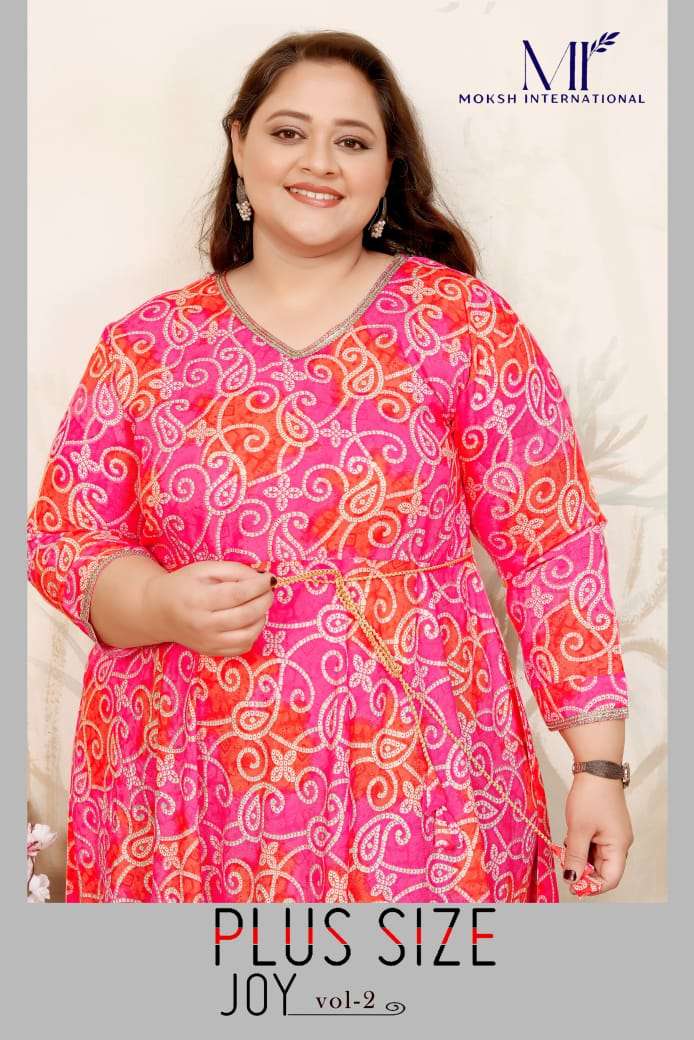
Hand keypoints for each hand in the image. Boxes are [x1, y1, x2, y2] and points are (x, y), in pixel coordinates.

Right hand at [144, 561, 275, 656]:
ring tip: (259, 604)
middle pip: (245, 615)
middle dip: (264, 601)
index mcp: (197, 600)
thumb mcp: (204, 569)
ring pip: (248, 635)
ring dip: (262, 618)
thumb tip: (262, 579)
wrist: (158, 611)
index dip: (259, 586)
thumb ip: (234, 570)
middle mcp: (202, 625)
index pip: (237, 594)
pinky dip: (253, 633)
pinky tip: (249, 620)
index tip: (270, 578)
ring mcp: (207, 643)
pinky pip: (243, 647)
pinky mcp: (212, 652)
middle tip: (268, 590)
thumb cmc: (183, 585)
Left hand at [562, 771, 633, 896]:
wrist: (595, 768)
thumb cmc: (590, 796)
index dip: (592, 886)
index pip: (610, 879)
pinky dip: (581, 847)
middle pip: (603, 869)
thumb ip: (575, 856)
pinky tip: (568, 841)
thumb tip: (572, 879)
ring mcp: (612, 834)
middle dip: (583, 871)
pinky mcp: (605, 826)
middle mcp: (619, 843)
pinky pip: (594, 845)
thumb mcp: (578, 829)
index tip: (572, 883)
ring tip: (563, 851)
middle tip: (563, 865)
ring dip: (580, 858)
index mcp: (619, 846)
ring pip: (596, 857)